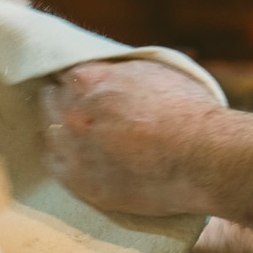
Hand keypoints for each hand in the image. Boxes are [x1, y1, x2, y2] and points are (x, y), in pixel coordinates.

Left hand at [37, 58, 221, 216]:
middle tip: (76, 104)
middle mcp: (72, 112)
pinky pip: (56, 167)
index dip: (74, 78)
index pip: (63, 72)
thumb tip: (109, 68)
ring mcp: (73, 150)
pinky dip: (63, 159)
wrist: (203, 157)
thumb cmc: (188, 110)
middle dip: (62, 99)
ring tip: (77, 131)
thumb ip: (120, 69)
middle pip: (49, 99)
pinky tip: (75, 156)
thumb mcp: (154, 69)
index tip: (79, 82)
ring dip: (60, 129)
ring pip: (48, 133)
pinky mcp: (81, 184)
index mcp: (88, 79)